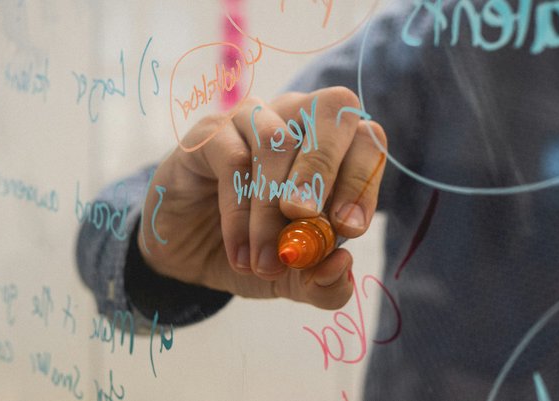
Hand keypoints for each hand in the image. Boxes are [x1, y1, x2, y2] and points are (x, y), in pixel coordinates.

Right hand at [138, 86, 386, 309]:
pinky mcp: (211, 133)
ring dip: (272, 208)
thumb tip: (342, 264)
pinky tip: (240, 253)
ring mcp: (254, 119)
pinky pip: (233, 159)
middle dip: (324, 169)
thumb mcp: (296, 279)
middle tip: (306, 220)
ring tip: (266, 262)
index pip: (368, 140)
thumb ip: (325, 283)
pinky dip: (239, 213)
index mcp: (334, 147)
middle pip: (332, 109)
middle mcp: (299, 120)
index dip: (363, 180)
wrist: (190, 255)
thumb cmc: (256, 251)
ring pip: (277, 141)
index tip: (349, 229)